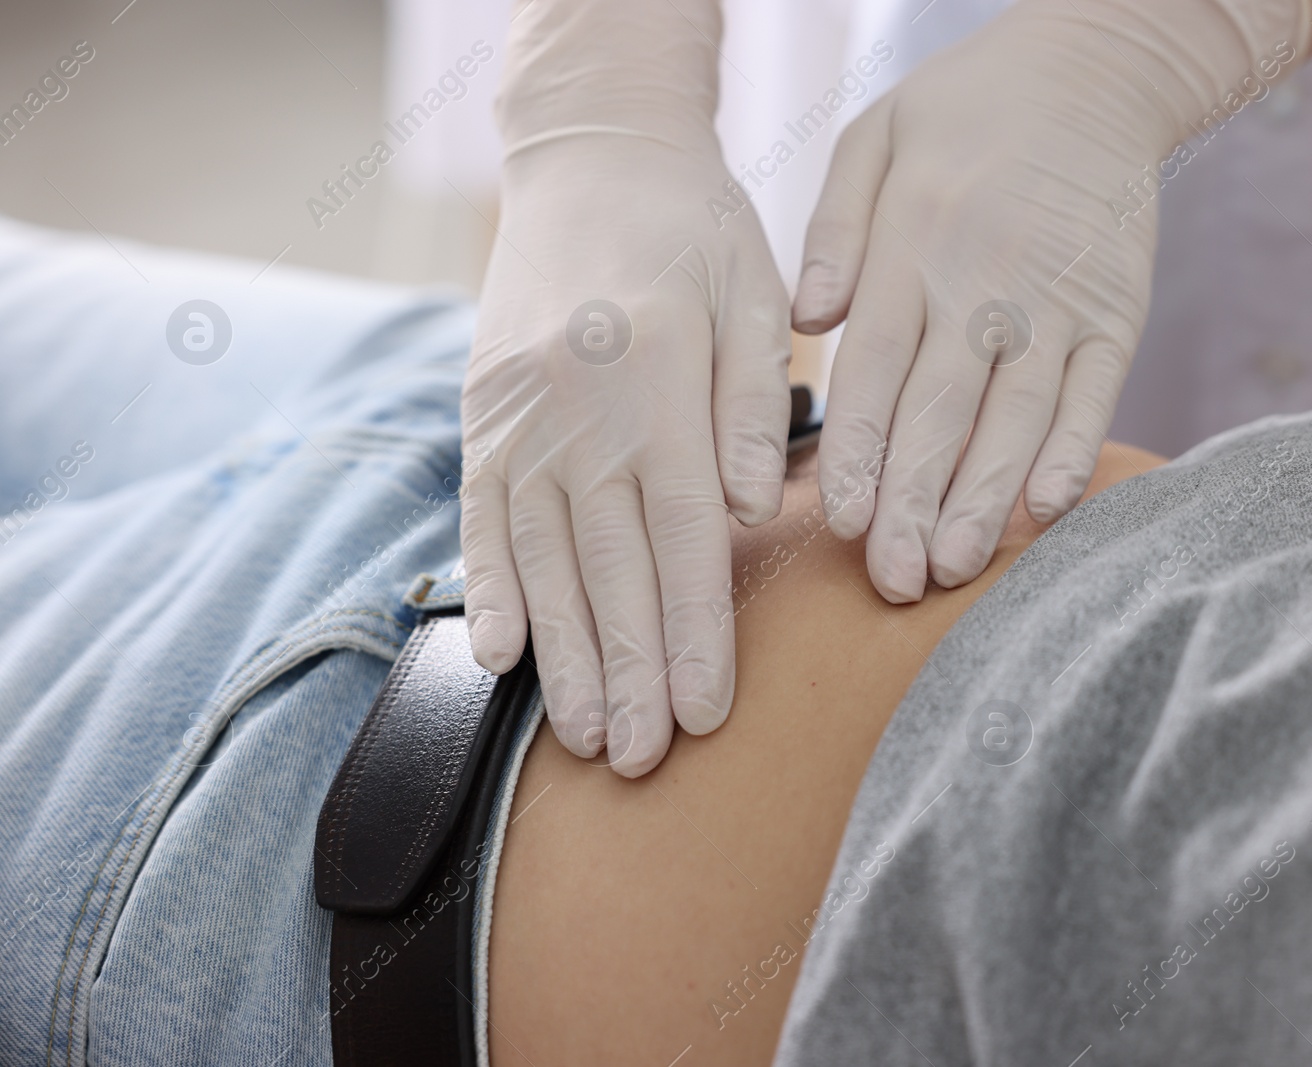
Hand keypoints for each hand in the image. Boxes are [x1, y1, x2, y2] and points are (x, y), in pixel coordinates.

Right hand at [461, 130, 790, 776]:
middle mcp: (580, 410)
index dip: (696, 631)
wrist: (592, 156)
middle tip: (642, 760)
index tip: (705, 713)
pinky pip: (481, 515)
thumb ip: (757, 403)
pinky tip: (497, 654)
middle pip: (609, 566)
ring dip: (563, 654)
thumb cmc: (692, 230)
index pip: (685, 535)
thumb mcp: (753, 292)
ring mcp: (519, 417)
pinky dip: (487, 586)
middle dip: (630, 671)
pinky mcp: (483, 415)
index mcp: (658, 382)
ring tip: (583, 734)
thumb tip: (754, 510)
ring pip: (541, 557)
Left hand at [794, 0, 1307, 601]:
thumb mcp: (873, 139)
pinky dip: (1073, 448)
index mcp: (912, 245)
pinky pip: (1095, 391)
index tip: (844, 521)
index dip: (863, 451)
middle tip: (894, 579)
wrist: (1094, 67)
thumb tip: (804, 321)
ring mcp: (1058, 300)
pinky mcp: (1116, 311)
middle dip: (916, 501)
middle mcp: (983, 280)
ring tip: (955, 566)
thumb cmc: (964, 112)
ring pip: (1016, 415)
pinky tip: (1047, 507)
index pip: (878, 369)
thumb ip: (835, 230)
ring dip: (986, 496)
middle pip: (943, 409)